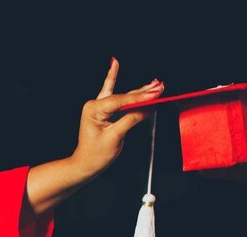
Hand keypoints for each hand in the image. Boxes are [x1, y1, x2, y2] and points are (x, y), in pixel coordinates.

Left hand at [70, 58, 164, 176]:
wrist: (86, 164)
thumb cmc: (96, 154)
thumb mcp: (115, 137)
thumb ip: (130, 120)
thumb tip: (147, 109)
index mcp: (93, 110)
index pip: (121, 101)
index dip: (140, 98)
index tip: (156, 94)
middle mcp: (94, 105)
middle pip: (123, 96)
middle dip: (143, 92)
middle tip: (161, 86)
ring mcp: (98, 107)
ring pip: (122, 96)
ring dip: (139, 91)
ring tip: (155, 84)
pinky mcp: (103, 110)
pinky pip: (112, 92)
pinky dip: (113, 77)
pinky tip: (114, 63)